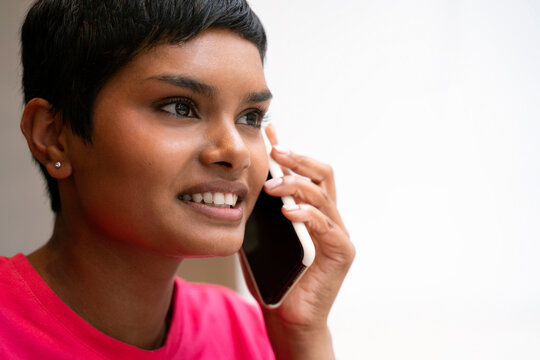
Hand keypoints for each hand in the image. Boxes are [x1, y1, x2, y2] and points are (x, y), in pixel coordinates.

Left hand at [258, 124, 354, 358]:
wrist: (287, 320)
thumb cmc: (274, 281)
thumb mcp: (260, 239)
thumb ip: (258, 215)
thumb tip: (241, 190)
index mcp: (312, 213)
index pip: (306, 173)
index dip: (290, 151)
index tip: (271, 132)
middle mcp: (329, 219)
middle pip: (323, 174)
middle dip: (299, 159)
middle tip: (276, 150)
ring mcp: (338, 235)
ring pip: (324, 194)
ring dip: (297, 184)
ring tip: (272, 185)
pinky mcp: (341, 253)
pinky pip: (326, 225)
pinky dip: (307, 214)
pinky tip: (288, 211)